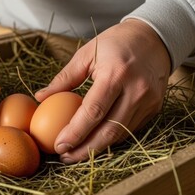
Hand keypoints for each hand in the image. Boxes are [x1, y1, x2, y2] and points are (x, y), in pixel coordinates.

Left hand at [35, 19, 170, 162]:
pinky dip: (111, 137)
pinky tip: (95, 141)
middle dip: (86, 149)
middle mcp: (136, 90)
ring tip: (76, 153)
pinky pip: (130, 128)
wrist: (153, 37)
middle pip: (109, 130)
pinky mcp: (155, 107)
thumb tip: (40, 97)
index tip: (59, 146)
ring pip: (121, 133)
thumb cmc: (114, 43)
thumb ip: (64, 78)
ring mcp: (148, 100)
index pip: (93, 111)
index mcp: (115, 74)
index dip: (75, 133)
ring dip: (98, 148)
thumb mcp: (86, 54)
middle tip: (65, 157)